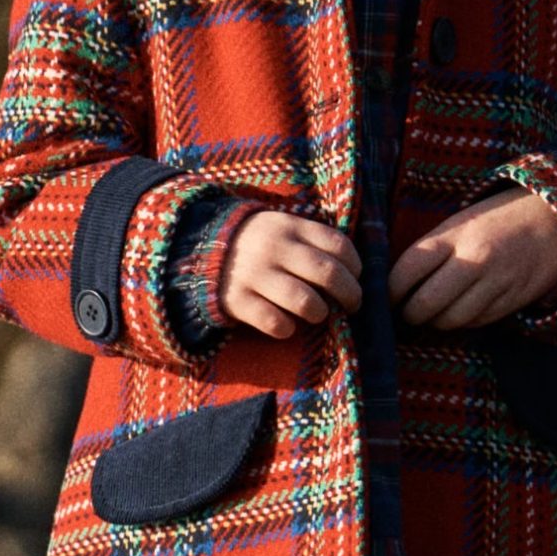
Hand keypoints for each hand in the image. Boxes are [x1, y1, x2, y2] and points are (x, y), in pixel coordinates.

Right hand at [218, 210, 363, 339]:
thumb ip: (314, 241)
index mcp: (290, 226)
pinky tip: (287, 325)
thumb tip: (354, 271)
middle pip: (329, 274)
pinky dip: (287, 329)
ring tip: (318, 314)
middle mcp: (275, 248)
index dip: (356, 266)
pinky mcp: (237, 300)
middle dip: (350, 295)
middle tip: (353, 305)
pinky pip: (275, 323)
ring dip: (320, 313)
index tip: (356, 278)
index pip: (339, 246)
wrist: (200, 249)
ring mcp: (255, 274)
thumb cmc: (258, 243)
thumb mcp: (283, 228)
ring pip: (305, 302)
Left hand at [389, 187, 556, 328]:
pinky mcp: (512, 301)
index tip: (384, 298)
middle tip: (406, 312)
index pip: (407, 270)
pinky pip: (476, 322)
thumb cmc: (497, 220)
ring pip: (450, 319)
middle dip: (410, 314)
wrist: (554, 219)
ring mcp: (495, 283)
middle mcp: (473, 260)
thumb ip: (432, 250)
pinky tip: (462, 309)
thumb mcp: (461, 223)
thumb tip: (397, 283)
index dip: (390, 291)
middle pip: (425, 303)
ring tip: (433, 312)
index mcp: (454, 235)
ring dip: (436, 321)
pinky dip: (463, 321)